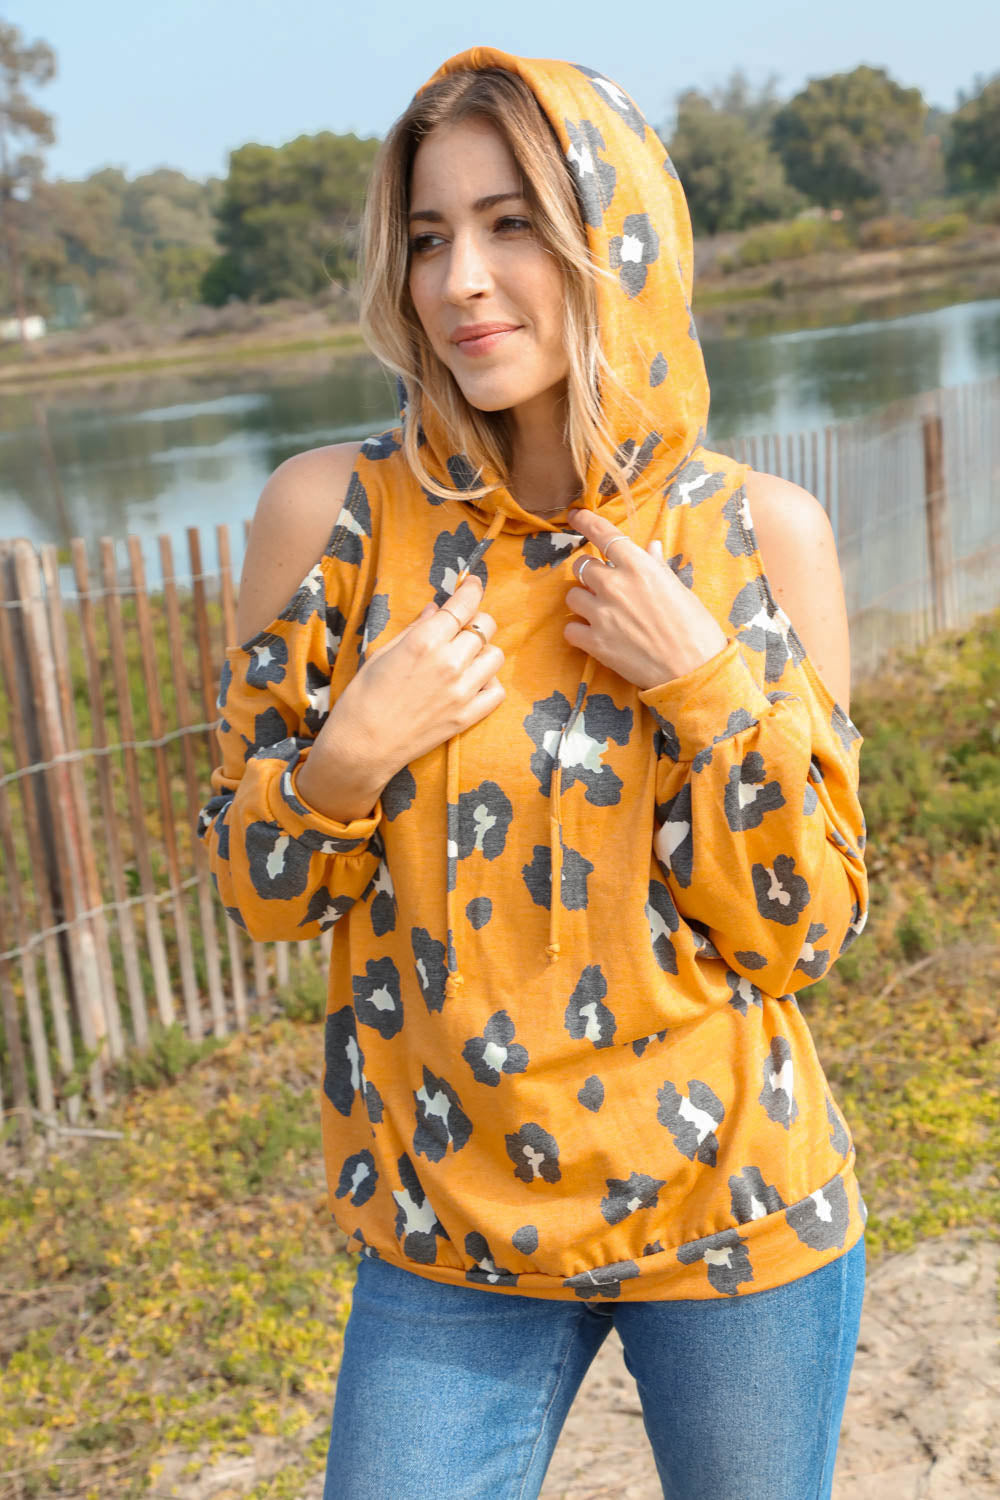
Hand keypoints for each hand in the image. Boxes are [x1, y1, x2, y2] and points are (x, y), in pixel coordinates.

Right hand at [331, 574, 504, 777]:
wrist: (362, 745)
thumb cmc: (364, 696)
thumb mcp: (382, 652)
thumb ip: (415, 629)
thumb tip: (435, 610)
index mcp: (425, 641)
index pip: (463, 606)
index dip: (472, 591)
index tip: (474, 585)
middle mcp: (449, 662)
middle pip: (485, 627)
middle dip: (475, 622)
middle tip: (461, 629)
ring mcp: (462, 691)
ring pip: (495, 656)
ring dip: (483, 651)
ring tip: (465, 658)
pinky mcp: (467, 716)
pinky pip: (496, 691)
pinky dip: (489, 683)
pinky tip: (472, 683)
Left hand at [563, 508, 727, 689]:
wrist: (694, 671)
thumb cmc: (695, 628)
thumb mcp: (679, 590)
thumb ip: (657, 567)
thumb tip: (650, 547)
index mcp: (639, 566)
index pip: (602, 533)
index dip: (585, 521)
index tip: (575, 515)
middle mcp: (615, 585)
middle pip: (581, 566)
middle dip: (589, 574)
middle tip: (603, 586)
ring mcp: (602, 614)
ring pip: (572, 597)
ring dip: (582, 602)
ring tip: (602, 613)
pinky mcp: (595, 643)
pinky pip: (570, 629)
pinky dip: (579, 631)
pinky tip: (595, 635)